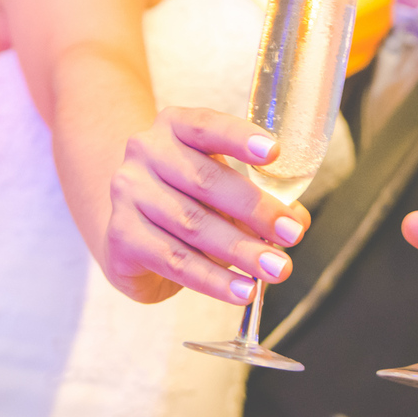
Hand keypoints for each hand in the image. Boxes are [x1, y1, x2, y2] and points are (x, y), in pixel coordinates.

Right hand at [105, 107, 310, 304]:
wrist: (129, 227)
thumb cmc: (189, 198)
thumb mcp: (225, 187)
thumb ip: (262, 196)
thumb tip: (297, 219)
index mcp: (175, 126)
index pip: (207, 126)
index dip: (240, 138)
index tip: (275, 153)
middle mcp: (146, 151)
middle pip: (205, 180)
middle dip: (256, 210)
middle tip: (292, 234)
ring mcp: (128, 192)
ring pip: (193, 225)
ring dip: (241, 250)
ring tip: (277, 269)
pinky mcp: (120, 234)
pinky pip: (175, 260)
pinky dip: (214, 279)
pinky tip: (243, 290)